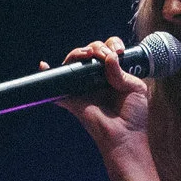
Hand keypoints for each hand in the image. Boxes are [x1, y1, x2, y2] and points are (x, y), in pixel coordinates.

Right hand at [51, 37, 151, 156]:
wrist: (125, 136)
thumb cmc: (133, 115)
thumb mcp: (135, 88)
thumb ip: (122, 72)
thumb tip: (109, 57)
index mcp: (113, 73)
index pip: (108, 50)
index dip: (112, 45)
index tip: (119, 52)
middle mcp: (96, 77)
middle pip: (90, 51)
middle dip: (97, 47)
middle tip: (105, 55)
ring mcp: (83, 86)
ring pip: (74, 62)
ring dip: (78, 53)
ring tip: (89, 54)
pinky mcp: (72, 97)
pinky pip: (56, 85)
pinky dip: (47, 73)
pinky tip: (44, 65)